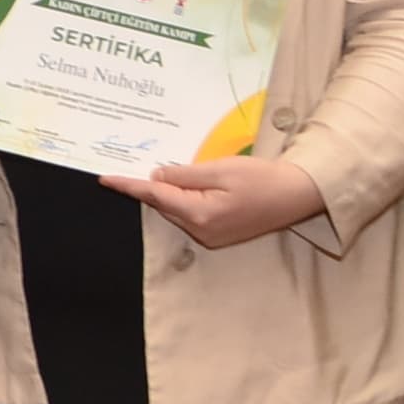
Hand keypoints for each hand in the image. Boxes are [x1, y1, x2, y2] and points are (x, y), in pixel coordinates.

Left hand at [101, 154, 328, 252]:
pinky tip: (185, 186)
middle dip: (148, 187)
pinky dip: (183, 201)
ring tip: (162, 173)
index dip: (129, 186)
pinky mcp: (218, 235)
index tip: (105, 179)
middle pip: (163, 205)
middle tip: (132, 166)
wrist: (297, 195)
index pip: (154, 196)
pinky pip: (190, 215)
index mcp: (199, 214)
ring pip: (176, 210)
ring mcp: (210, 237)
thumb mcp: (220, 169)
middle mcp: (200, 231)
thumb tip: (156, 176)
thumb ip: (184, 174)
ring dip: (168, 193)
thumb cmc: (263, 179)